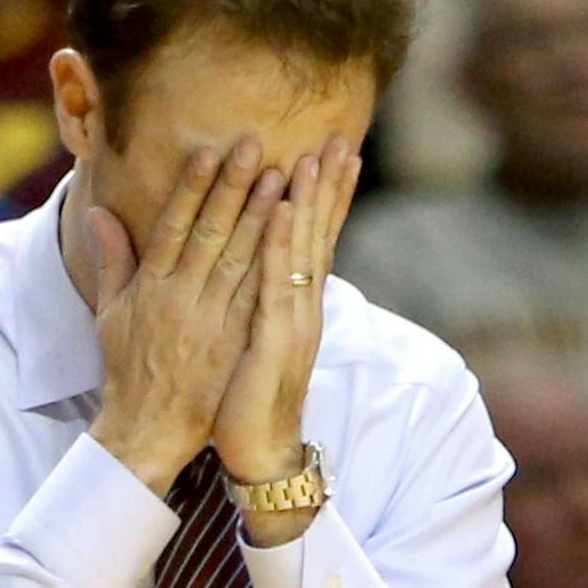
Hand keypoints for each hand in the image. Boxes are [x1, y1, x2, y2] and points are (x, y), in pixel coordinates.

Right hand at [86, 140, 286, 493]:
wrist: (147, 429)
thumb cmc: (128, 369)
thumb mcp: (109, 313)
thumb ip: (111, 260)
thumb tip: (98, 213)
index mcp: (149, 287)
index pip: (173, 225)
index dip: (192, 186)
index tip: (209, 151)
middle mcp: (179, 298)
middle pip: (211, 232)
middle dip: (233, 186)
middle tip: (254, 144)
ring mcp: (209, 319)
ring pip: (240, 257)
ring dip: (263, 213)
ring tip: (283, 173)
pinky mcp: (233, 341)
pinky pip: (258, 293)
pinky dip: (276, 260)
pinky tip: (293, 232)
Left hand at [212, 137, 360, 485]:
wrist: (257, 450)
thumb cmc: (246, 396)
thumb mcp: (252, 339)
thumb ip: (256, 300)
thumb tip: (255, 270)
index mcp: (294, 304)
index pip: (313, 239)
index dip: (325, 197)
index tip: (333, 153)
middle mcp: (302, 306)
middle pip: (318, 234)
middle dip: (329, 186)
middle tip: (340, 137)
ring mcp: (294, 320)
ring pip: (304, 250)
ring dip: (310, 200)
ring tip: (316, 154)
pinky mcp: (277, 338)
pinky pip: (278, 282)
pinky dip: (281, 243)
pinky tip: (280, 209)